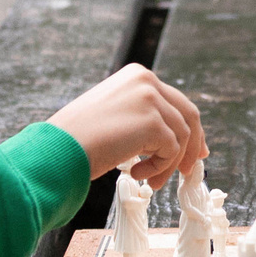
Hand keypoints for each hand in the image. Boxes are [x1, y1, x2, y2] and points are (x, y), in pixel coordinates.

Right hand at [49, 64, 208, 187]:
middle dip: (192, 145)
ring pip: (182, 137)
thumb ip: (145, 116)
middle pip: (188, 114)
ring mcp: (151, 100)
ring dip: (168, 164)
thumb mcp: (115, 114)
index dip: (189, 127)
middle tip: (187, 170)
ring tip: (150, 180)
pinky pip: (172, 151)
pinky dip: (159, 168)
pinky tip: (136, 174)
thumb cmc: (80, 137)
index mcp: (137, 75)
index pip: (176, 101)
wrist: (59, 147)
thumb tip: (174, 137)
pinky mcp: (153, 123)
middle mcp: (147, 81)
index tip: (196, 149)